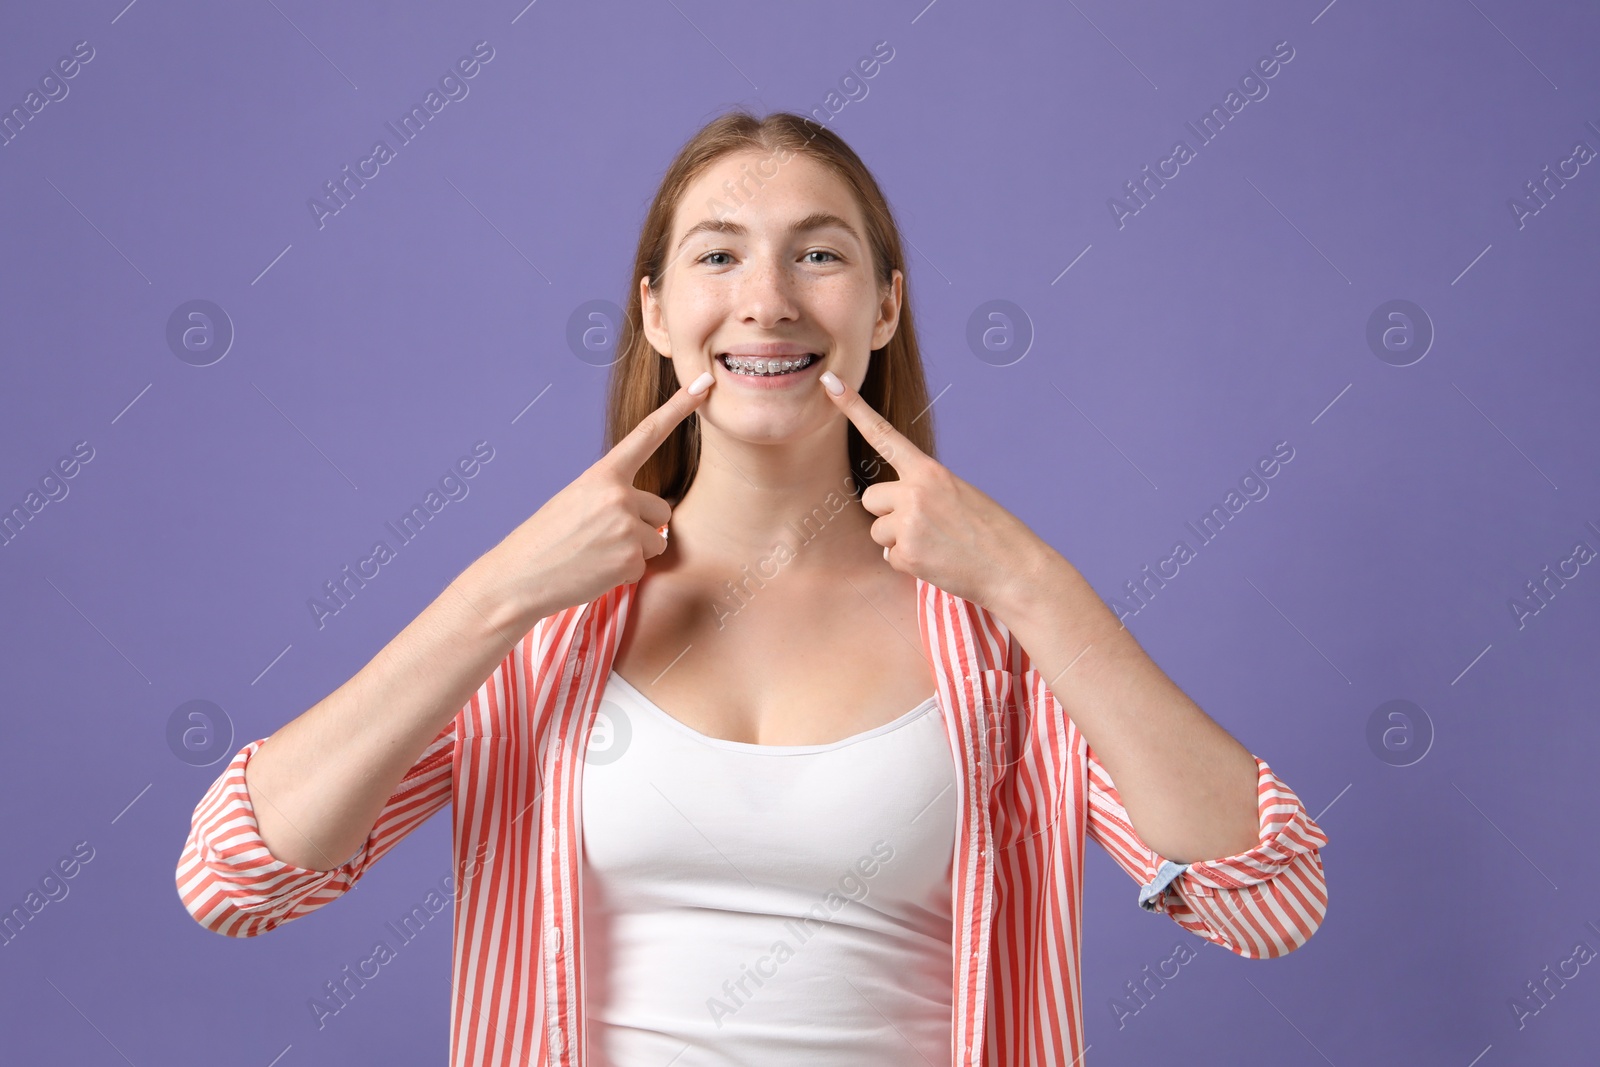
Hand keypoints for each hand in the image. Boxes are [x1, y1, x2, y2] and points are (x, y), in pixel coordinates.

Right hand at [478, 371, 714, 623]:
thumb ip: (613, 494)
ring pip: (656, 540)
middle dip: (642, 526)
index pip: (648, 434)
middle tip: (601, 537)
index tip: (703, 382)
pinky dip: (624, 573)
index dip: (678, 407)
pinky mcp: (630, 561)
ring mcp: (626, 529)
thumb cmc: (546, 539)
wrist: (518, 577)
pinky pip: (644, 566)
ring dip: (634, 551)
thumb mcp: (576, 500)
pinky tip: (595, 571)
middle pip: (662, 509)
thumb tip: (652, 511)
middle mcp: (619, 496)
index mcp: (602, 475)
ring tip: (596, 554)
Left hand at [819, 370, 1050, 613]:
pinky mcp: (906, 555)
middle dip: (888, 514)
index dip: (854, 407)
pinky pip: (889, 557)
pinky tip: (935, 561)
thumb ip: (923, 488)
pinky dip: (908, 562)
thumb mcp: (958, 493)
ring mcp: (908, 523)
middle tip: (925, 526)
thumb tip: (891, 506)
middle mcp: (914, 491)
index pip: (883, 434)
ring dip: (898, 540)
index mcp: (929, 471)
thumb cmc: (989, 531)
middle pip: (871, 498)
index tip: (831, 382)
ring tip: (934, 544)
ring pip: (877, 531)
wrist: (1012, 568)